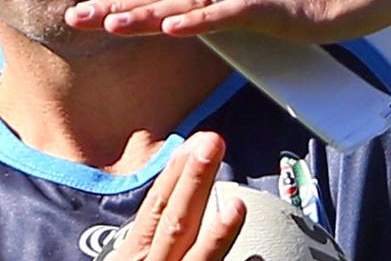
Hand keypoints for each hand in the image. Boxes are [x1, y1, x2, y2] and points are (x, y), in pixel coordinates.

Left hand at [66, 0, 390, 43]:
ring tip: (104, 22)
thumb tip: (231, 24)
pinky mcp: (288, 4)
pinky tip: (170, 26)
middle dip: (120, 5)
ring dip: (146, 13)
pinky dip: (200, 20)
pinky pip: (236, 11)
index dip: (132, 1)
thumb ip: (260, 8)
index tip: (91, 11)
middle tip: (73, 16)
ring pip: (193, 1)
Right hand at [103, 132, 244, 260]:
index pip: (155, 206)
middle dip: (194, 182)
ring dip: (218, 234)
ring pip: (197, 259)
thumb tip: (178, 189)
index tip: (194, 141)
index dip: (174, 174)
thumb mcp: (135, 256)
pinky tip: (255, 259)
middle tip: (212, 144)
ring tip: (237, 205)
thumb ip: (152, 233)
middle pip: (176, 223)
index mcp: (136, 252)